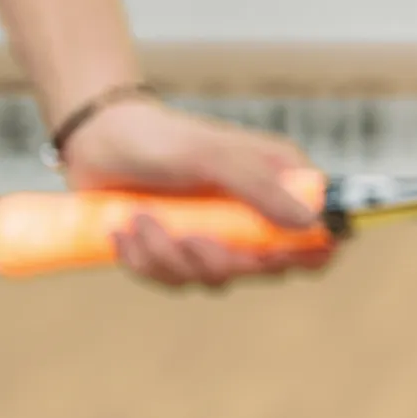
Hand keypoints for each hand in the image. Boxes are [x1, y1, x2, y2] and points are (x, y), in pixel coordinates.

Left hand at [60, 99, 331, 289]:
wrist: (96, 141)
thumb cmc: (160, 138)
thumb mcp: (214, 157)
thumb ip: (262, 188)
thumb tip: (310, 223)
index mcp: (279, 185)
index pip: (320, 233)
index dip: (310, 254)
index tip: (274, 257)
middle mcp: (254, 214)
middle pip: (267, 268)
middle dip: (222, 261)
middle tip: (190, 238)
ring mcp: (217, 235)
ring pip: (215, 278)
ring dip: (171, 257)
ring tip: (141, 219)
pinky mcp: (178, 250)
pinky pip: (173, 280)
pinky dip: (145, 260)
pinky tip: (125, 230)